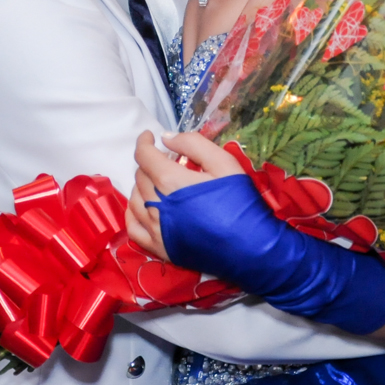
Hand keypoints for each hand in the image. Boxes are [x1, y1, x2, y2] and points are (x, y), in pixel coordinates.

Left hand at [126, 130, 243, 259]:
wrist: (251, 247)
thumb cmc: (240, 202)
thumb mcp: (224, 163)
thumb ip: (193, 144)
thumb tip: (165, 138)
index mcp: (170, 181)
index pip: (144, 156)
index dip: (144, 142)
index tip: (149, 136)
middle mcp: (156, 205)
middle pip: (140, 177)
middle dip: (149, 163)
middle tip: (166, 160)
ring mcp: (156, 229)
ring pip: (135, 199)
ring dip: (142, 186)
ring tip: (158, 182)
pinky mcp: (160, 248)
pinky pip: (133, 228)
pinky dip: (133, 213)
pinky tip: (143, 207)